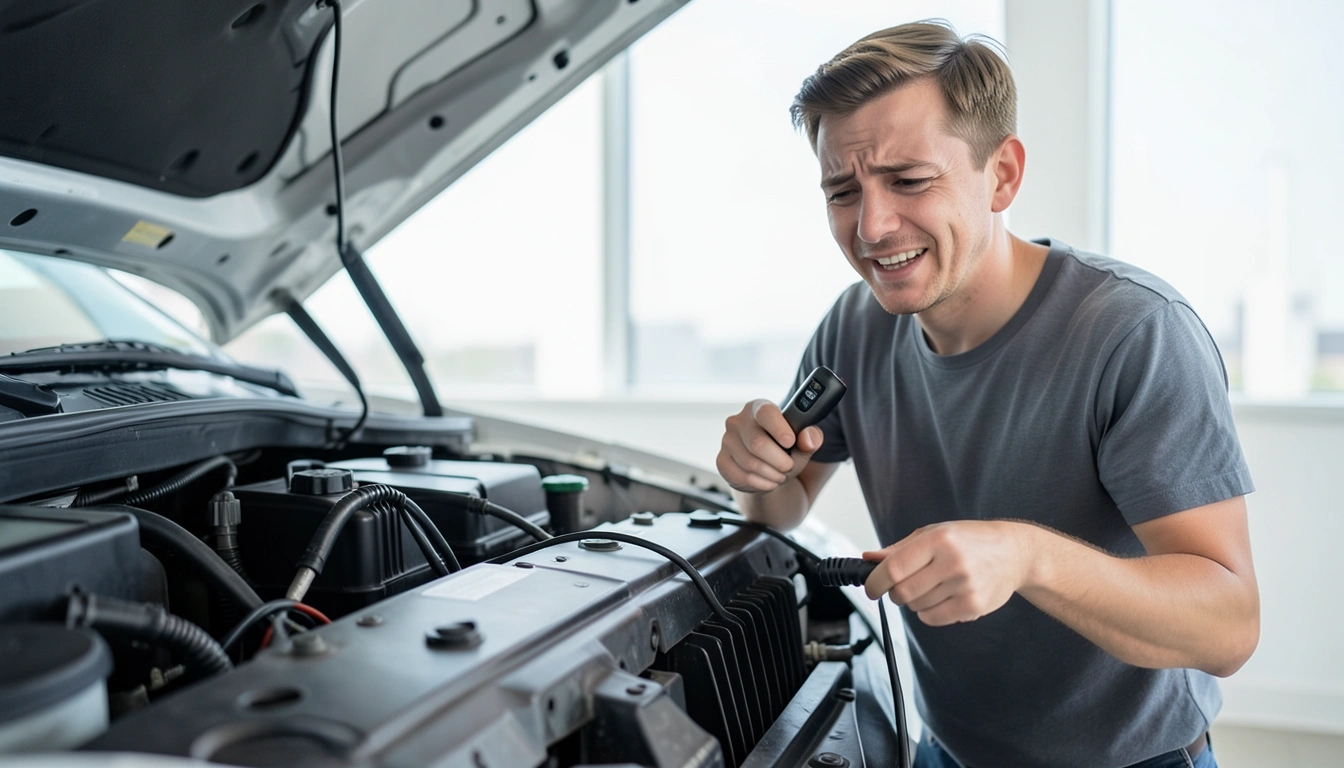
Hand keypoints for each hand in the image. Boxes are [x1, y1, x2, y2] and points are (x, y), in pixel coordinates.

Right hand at [716, 398, 823, 493]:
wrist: (767, 469)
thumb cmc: (784, 450)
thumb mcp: (802, 444)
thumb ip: (811, 438)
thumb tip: (808, 437)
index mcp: (758, 408)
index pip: (765, 412)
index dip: (779, 428)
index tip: (790, 442)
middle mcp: (738, 421)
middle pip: (757, 443)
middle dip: (779, 461)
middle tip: (789, 466)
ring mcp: (727, 441)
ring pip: (750, 463)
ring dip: (771, 474)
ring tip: (779, 474)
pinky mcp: (721, 461)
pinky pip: (741, 476)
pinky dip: (760, 483)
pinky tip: (767, 481)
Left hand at [863, 520, 1034, 625]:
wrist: (1014, 553)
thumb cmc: (971, 540)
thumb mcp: (934, 533)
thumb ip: (900, 548)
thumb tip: (869, 559)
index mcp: (939, 540)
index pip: (894, 568)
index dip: (875, 582)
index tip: (870, 587)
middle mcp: (952, 562)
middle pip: (903, 592)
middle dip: (894, 593)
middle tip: (901, 586)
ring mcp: (965, 586)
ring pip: (917, 607)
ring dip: (915, 601)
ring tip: (932, 585)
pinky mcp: (973, 606)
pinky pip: (933, 619)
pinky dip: (928, 613)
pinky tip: (942, 597)